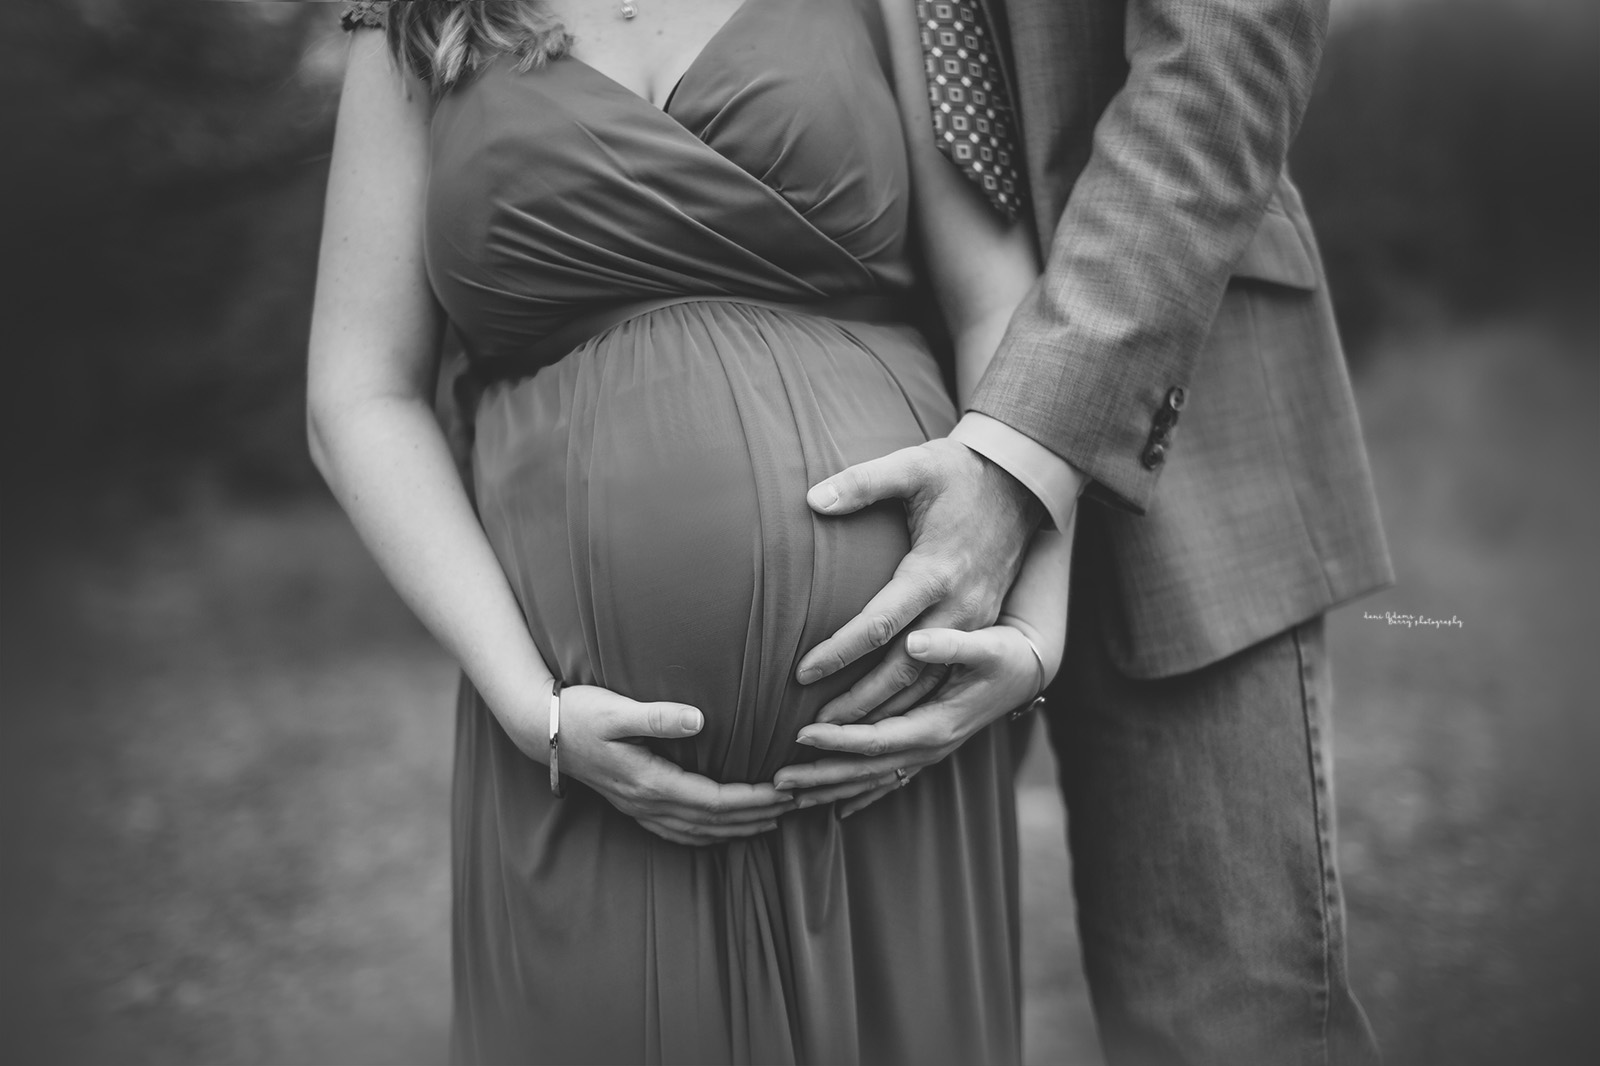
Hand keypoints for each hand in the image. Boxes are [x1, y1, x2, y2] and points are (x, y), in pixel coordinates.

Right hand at [496, 683, 796, 846]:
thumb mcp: (616, 709)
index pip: (714, 800)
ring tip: (772, 821)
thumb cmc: (579, 713)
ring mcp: (638, 808)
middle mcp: (646, 802)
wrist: (540, 731)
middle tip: (795, 806)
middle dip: (756, 817)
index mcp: (649, 781)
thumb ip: (657, 716)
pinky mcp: (632, 803)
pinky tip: (721, 831)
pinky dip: (707, 834)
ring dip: (737, 829)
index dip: (752, 799)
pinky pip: (678, 830)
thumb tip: (700, 720)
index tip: (784, 790)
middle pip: (713, 822)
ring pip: (698, 831)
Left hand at [774, 625, 1045, 818]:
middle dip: (821, 777)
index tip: (801, 734)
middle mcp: (930, 748)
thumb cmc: (1006, 653)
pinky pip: (886, 781)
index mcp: (937, 726)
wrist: (1028, 670)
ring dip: (830, 789)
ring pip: (871, 781)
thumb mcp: (986, 646)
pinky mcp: (926, 749)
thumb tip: (914, 642)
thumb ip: (951, 646)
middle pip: (866, 771)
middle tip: (776, 783)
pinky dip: (858, 794)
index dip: (839, 739)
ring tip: (788, 799)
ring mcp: (928, 754)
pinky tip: (835, 808)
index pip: (878, 740)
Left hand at [796, 438, 1041, 723]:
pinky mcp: (980, 625)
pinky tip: (883, 720)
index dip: (838, 651)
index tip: (802, 672)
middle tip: (814, 730)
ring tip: (840, 737)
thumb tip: (813, 499)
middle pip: (903, 670)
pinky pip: (942, 675)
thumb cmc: (961, 472)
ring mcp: (974, 620)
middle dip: (859, 702)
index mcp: (935, 571)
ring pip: (926, 682)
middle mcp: (958, 606)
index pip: (879, 624)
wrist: (1024, 482)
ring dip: (884, 712)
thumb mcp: (914, 466)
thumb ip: (863, 482)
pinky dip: (912, 703)